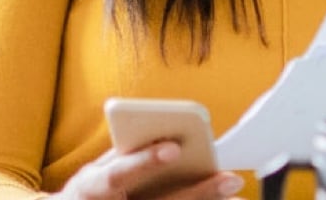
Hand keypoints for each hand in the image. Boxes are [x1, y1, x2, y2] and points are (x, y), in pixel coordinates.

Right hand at [53, 141, 242, 199]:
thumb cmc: (89, 191)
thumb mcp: (93, 172)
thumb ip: (124, 153)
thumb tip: (160, 132)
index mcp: (91, 188)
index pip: (117, 175)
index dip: (144, 161)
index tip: (174, 148)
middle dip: (197, 193)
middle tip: (231, 179)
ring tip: (236, 196)